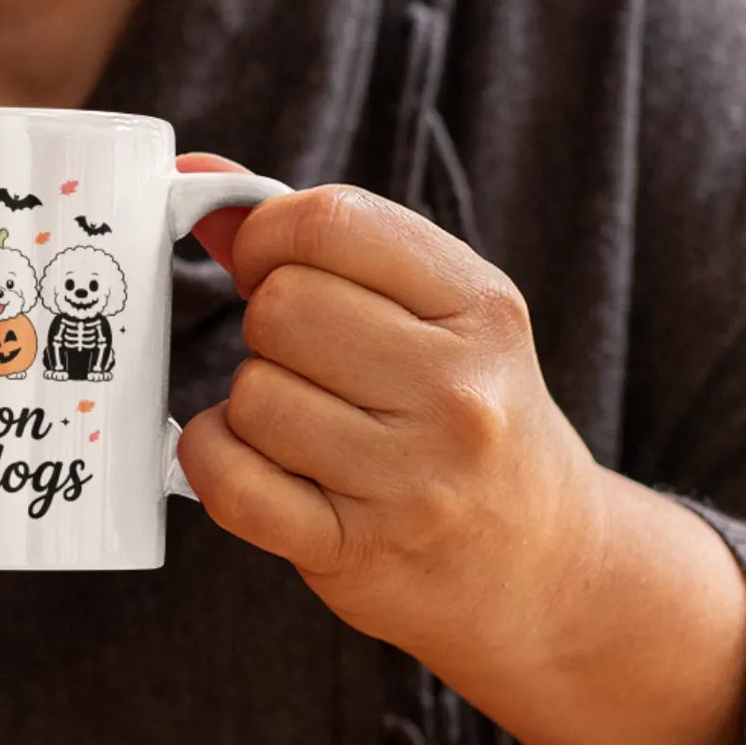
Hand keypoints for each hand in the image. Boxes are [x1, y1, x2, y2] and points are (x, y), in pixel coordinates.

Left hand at [174, 166, 603, 682]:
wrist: (548, 566)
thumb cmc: (465, 412)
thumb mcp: (434, 311)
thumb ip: (317, 238)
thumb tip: (196, 178)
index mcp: (479, 307)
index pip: (329, 222)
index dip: (268, 236)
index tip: (268, 266)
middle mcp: (458, 392)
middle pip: (280, 308)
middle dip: (267, 328)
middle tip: (302, 359)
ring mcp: (413, 479)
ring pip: (252, 395)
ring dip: (251, 405)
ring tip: (302, 423)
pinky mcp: (358, 551)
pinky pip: (231, 482)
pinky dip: (216, 461)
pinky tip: (256, 463)